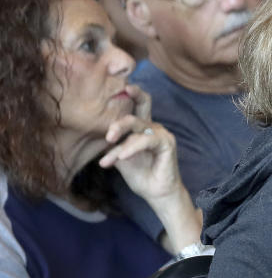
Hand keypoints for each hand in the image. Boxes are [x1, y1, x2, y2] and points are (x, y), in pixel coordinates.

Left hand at [98, 85, 182, 203]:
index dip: (132, 92)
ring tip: (109, 155)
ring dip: (120, 138)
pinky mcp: (167, 143)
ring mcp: (161, 133)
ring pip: (137, 125)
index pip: (138, 103)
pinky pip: (145, 140)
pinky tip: (122, 157)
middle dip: (122, 114)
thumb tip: (97, 136)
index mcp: (142, 127)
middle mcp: (153, 126)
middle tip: (108, 133)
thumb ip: (113, 144)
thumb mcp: (121, 157)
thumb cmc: (140, 175)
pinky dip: (131, 148)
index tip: (120, 84)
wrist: (156, 193)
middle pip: (140, 105)